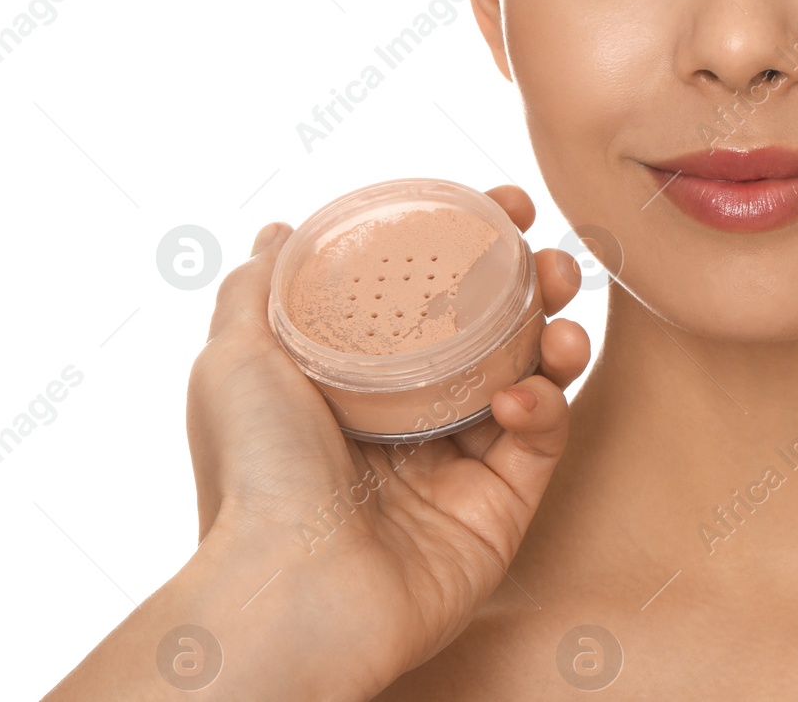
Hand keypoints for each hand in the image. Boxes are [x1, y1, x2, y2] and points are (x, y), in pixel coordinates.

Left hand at [187, 184, 590, 697]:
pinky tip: (523, 398)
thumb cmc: (254, 474)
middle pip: (496, 332)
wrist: (291, 590)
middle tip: (551, 261)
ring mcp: (462, 463)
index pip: (433, 299)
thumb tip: (280, 232)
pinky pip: (542, 439)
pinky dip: (544, 406)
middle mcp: (415, 418)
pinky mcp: (501, 506)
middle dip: (535, 285)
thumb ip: (260, 290)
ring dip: (558, 337)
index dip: (473, 248)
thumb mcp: (236, 362)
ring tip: (561, 322)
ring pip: (534, 378)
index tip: (504, 207)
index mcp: (362, 382)